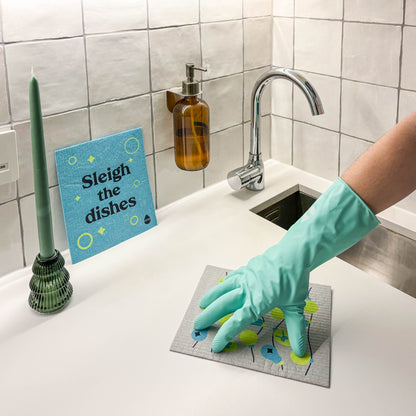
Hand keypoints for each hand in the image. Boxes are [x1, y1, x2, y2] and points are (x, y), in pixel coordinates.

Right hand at [194, 245, 308, 355]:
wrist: (293, 254)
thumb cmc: (294, 280)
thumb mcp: (296, 307)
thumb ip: (295, 330)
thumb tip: (300, 352)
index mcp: (257, 302)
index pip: (236, 322)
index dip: (224, 335)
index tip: (215, 345)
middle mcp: (247, 290)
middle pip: (223, 305)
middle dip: (209, 316)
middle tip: (197, 325)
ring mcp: (245, 278)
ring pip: (222, 289)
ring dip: (210, 298)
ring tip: (201, 305)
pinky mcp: (246, 269)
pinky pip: (231, 278)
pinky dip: (223, 285)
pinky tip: (220, 287)